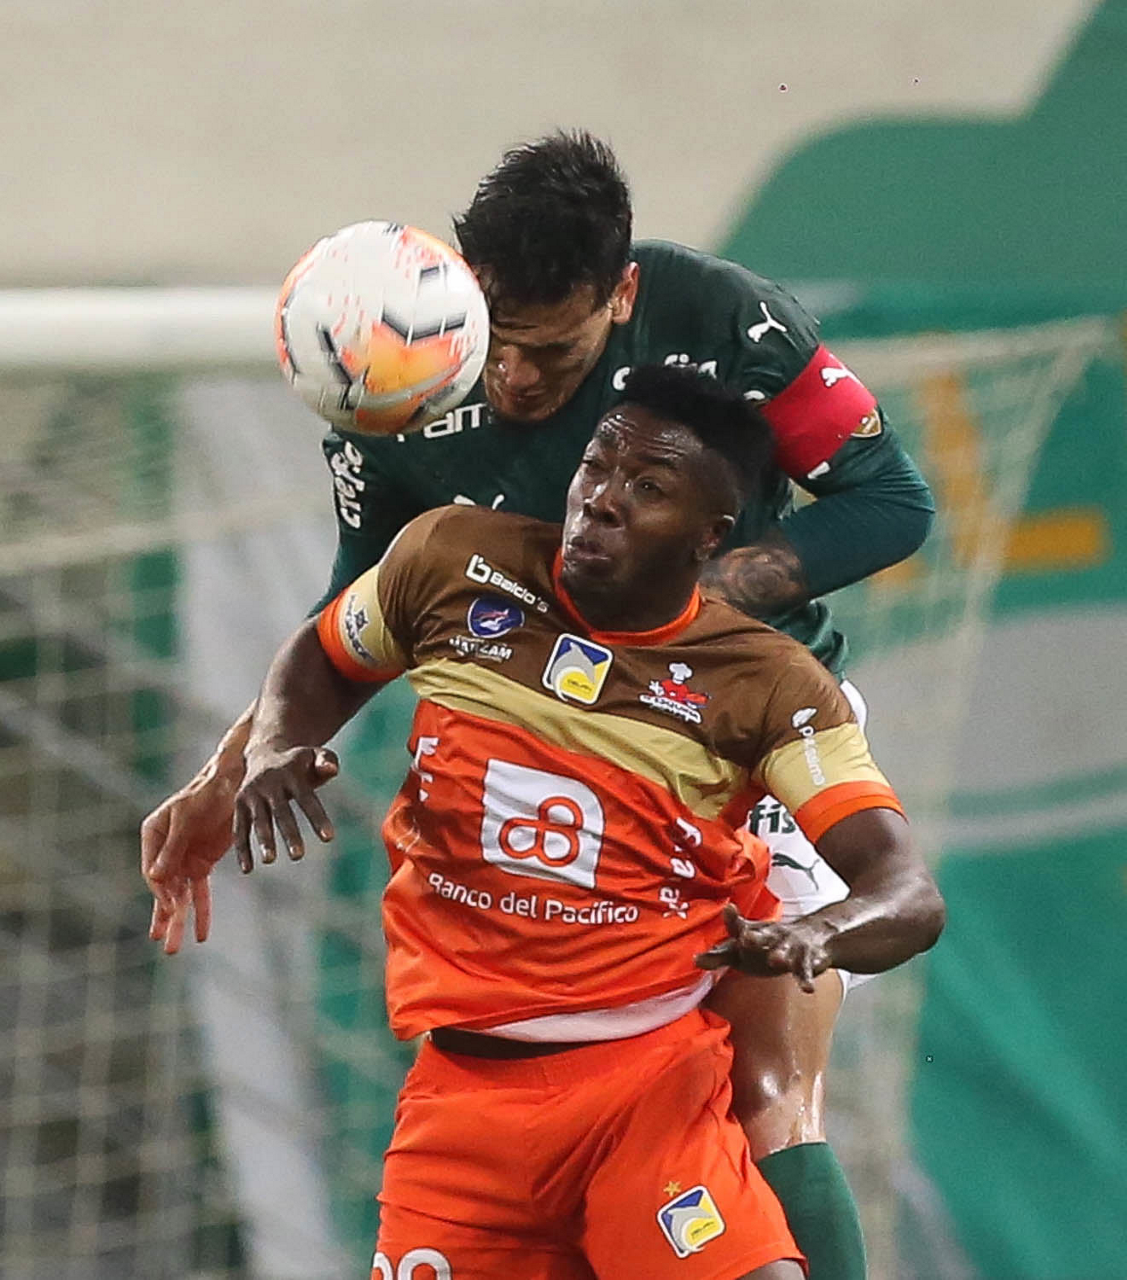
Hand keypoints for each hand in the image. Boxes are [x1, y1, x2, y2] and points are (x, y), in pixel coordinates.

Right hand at [142, 774, 240, 954]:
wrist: (233, 782)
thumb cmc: (205, 792)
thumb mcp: (187, 817)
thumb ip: (174, 846)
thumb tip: (155, 877)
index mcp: (153, 834)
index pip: (153, 871)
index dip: (161, 892)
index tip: (171, 907)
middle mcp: (164, 850)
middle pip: (163, 889)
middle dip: (165, 918)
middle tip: (164, 945)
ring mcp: (183, 858)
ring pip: (179, 896)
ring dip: (179, 921)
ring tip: (173, 949)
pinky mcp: (202, 863)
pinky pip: (199, 891)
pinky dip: (201, 911)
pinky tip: (201, 934)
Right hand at [233, 745, 338, 871]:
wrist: (263, 753)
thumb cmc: (298, 763)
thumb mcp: (314, 755)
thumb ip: (326, 761)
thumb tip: (331, 770)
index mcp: (291, 773)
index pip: (306, 798)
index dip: (317, 818)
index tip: (329, 838)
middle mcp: (269, 783)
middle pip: (281, 811)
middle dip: (289, 833)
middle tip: (298, 856)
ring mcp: (252, 794)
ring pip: (258, 820)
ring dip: (263, 840)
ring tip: (270, 860)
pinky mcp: (239, 804)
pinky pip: (240, 828)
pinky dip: (242, 848)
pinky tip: (248, 869)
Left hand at [695, 903, 833, 992]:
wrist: (814, 936)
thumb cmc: (767, 944)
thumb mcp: (743, 948)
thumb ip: (720, 955)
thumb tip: (694, 960)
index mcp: (752, 933)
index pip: (738, 927)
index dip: (732, 921)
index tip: (727, 911)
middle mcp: (769, 936)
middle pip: (761, 936)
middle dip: (754, 937)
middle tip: (746, 938)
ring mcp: (789, 946)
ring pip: (784, 951)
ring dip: (780, 954)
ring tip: (776, 960)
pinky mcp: (807, 959)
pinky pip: (805, 971)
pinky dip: (806, 979)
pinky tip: (807, 989)